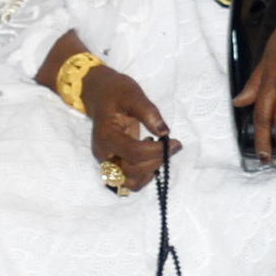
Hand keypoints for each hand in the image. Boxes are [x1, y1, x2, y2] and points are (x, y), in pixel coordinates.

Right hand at [83, 63, 174, 188]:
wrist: (100, 94)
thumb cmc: (116, 92)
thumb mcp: (133, 94)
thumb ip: (149, 112)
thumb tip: (164, 132)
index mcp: (105, 135)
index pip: (133, 152)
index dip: (156, 151)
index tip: (175, 142)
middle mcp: (103, 153)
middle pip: (131, 171)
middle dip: (156, 161)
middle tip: (172, 146)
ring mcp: (107, 161)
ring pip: (129, 182)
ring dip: (150, 172)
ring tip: (160, 152)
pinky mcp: (113, 164)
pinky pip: (129, 181)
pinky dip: (144, 176)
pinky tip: (152, 158)